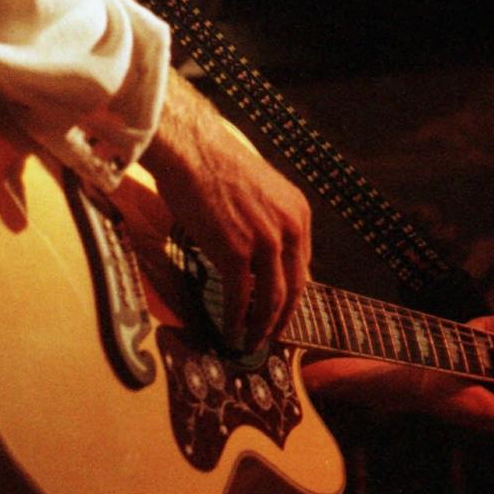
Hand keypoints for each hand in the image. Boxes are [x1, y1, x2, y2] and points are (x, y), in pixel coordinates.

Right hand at [140, 69, 311, 351]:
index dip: (291, 295)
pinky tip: (229, 332)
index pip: (302, 266)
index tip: (279, 312)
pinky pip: (240, 298)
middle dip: (280, 319)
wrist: (191, 150)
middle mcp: (289, 228)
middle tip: (267, 338)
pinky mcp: (236, 252)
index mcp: (298, 213)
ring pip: (271, 299)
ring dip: (260, 327)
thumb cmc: (214, 166)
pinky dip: (236, 320)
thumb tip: (259, 257)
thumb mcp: (259, 193)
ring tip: (249, 343)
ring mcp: (264, 241)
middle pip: (292, 288)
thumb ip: (267, 223)